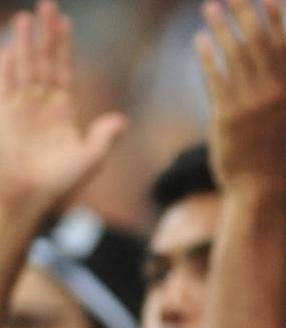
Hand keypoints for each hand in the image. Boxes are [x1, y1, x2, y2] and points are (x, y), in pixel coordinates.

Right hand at [0, 1, 125, 213]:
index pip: (63, 69)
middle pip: (43, 59)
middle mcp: (40, 103)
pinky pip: (5, 83)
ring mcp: (20, 106)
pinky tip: (11, 46)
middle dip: (46, 33)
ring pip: (24, 65)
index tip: (65, 21)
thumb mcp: (90, 159)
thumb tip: (122, 119)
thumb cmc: (60, 183)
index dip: (64, 45)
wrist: (28, 197)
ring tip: (28, 17)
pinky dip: (8, 64)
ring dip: (26, 41)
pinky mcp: (4, 113)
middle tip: (48, 3)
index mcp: (62, 110)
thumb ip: (105, 137)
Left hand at [195, 0, 285, 188]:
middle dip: (245, 15)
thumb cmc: (277, 148)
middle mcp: (272, 96)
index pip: (283, 48)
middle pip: (257, 45)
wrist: (258, 185)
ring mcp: (249, 106)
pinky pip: (216, 78)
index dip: (275, 20)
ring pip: (234, 58)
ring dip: (222, 29)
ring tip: (210, 8)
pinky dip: (208, 57)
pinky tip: (201, 40)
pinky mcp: (226, 116)